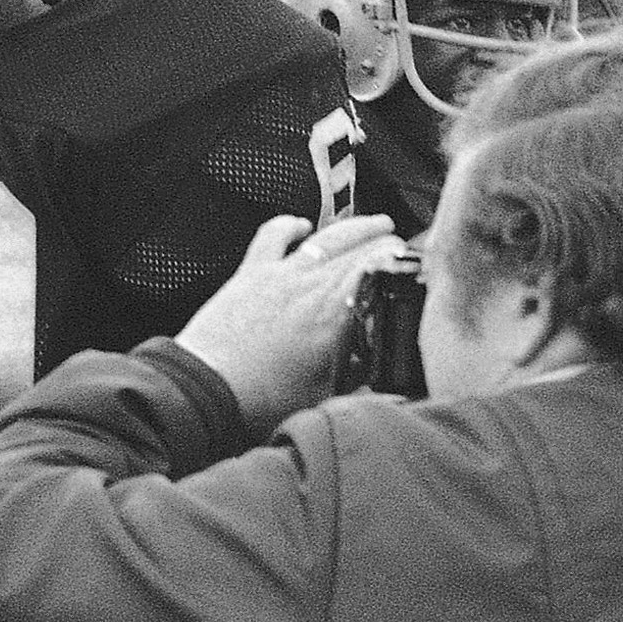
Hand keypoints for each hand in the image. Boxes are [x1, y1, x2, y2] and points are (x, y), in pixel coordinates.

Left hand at [175, 215, 407, 432]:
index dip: (402, 261)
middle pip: (359, 248)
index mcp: (336, 313)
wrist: (206, 386)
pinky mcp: (250, 273)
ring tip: (376, 224)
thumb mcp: (324, 395)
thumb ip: (355, 380)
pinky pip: (272, 236)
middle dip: (385, 241)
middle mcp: (311, 285)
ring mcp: (279, 274)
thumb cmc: (261, 397)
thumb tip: (377, 376)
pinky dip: (289, 224)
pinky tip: (301, 224)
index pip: (381, 270)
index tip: (416, 262)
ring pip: (326, 237)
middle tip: (401, 242)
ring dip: (354, 228)